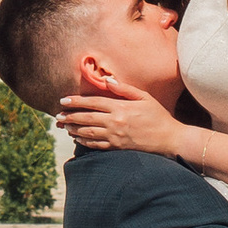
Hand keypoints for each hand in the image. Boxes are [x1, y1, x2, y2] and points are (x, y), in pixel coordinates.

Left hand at [57, 84, 184, 157]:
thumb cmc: (158, 116)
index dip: (76, 101)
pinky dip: (84, 142)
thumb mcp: (144, 97)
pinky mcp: (117, 148)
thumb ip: (124, 88)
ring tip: (64, 126)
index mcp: (120, 107)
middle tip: (57, 116)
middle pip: (86, 118)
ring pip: (88, 133)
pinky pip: (96, 145)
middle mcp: (115, 122)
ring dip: (73, 129)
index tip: (63, 101)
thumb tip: (106, 79)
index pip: (92, 102)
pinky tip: (77, 139)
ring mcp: (115, 137)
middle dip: (69, 116)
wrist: (170, 139)